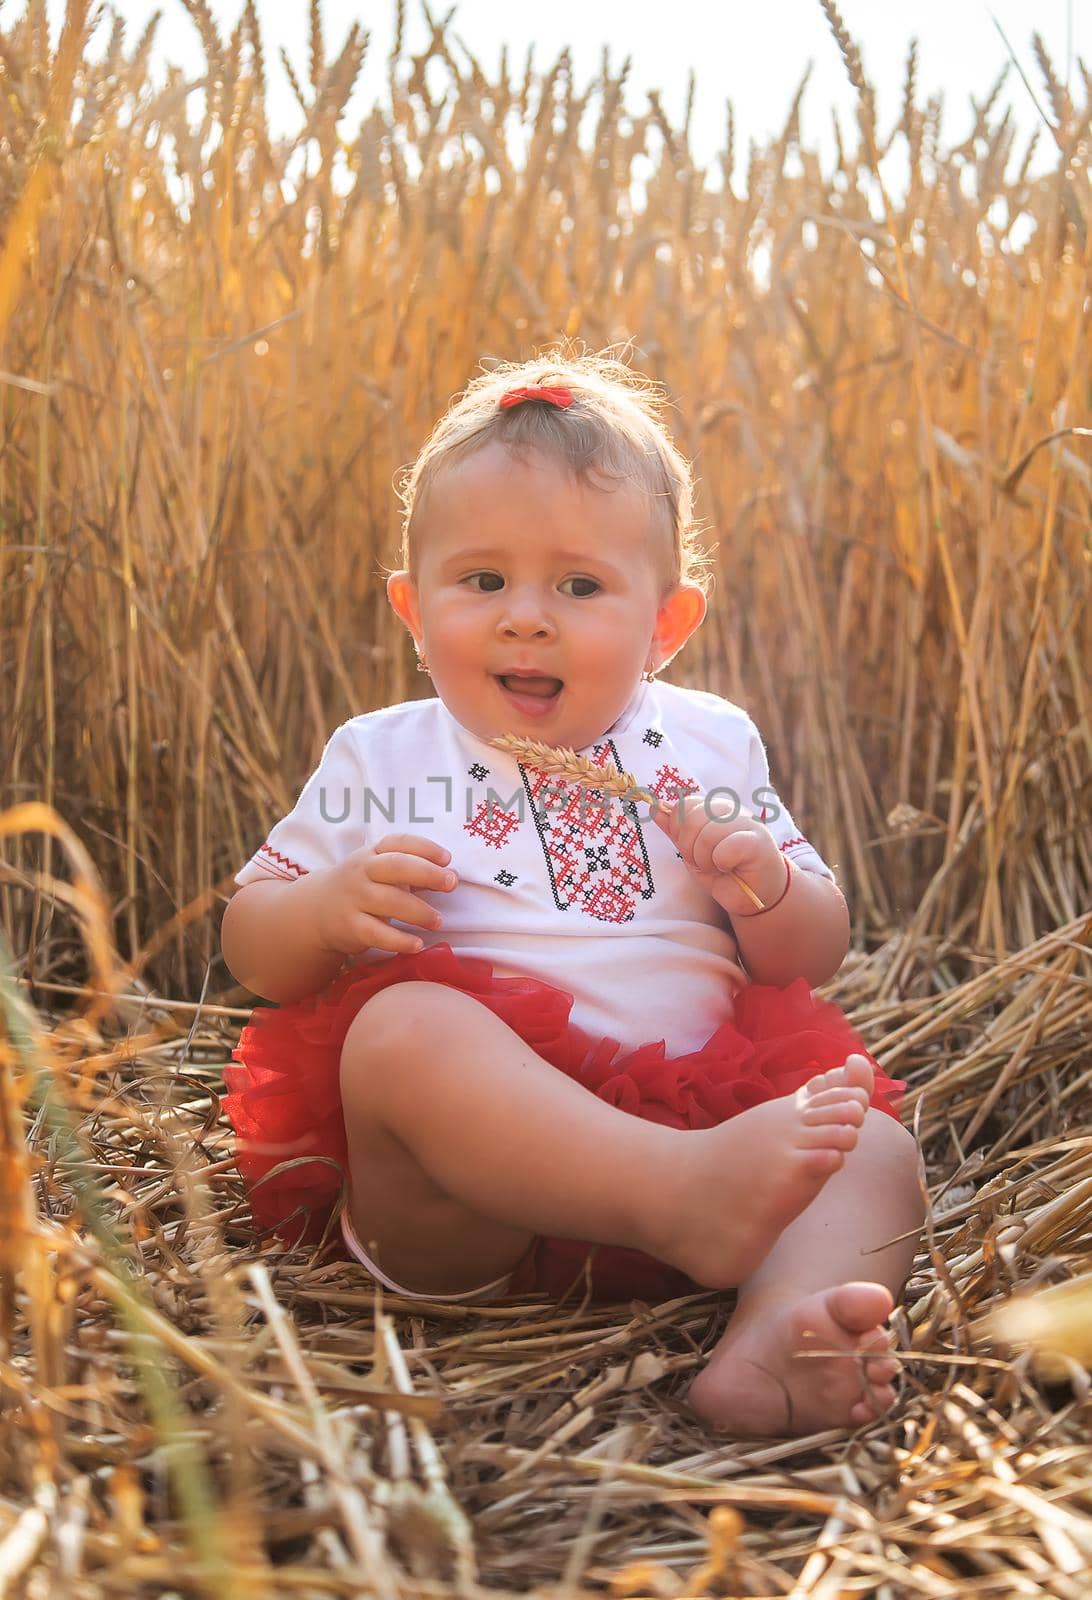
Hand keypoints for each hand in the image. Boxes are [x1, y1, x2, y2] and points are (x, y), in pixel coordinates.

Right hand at [302, 834, 458, 956]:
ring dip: (419, 911)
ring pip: (389, 901)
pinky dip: (399, 940)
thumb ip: (415, 872)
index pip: (398, 843)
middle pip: (395, 867)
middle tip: (451, 883)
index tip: (447, 858)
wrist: (317, 910)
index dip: (424, 848)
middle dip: (427, 873)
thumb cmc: (363, 886)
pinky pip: (377, 933)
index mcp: (372, 853)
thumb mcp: (382, 872)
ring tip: (438, 921)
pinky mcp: (350, 926)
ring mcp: (354, 898)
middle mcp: (362, 872)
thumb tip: (451, 875)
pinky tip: (417, 945)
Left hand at [651, 793, 786, 919]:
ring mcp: (746, 822)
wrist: (753, 895)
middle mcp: (731, 810)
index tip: (691, 850)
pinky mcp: (757, 841)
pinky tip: (730, 868)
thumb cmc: (724, 872)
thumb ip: (675, 830)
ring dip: (706, 859)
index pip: (686, 806)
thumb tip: (654, 807)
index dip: (681, 831)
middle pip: (693, 818)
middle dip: (690, 848)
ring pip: (707, 835)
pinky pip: (724, 849)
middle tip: (704, 862)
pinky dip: (721, 864)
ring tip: (717, 867)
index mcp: (714, 808)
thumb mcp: (692, 850)